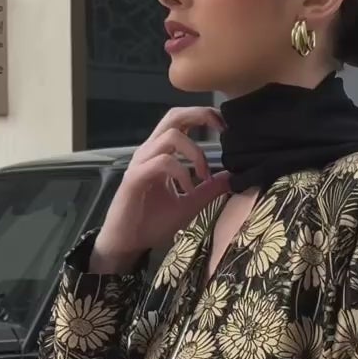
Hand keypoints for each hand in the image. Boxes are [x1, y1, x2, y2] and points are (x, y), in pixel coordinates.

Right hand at [89, 107, 229, 273]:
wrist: (126, 243)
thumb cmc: (152, 222)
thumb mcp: (189, 205)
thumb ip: (208, 191)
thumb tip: (231, 178)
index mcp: (161, 153)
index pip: (181, 120)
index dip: (204, 115)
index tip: (226, 127)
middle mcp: (150, 151)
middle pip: (174, 116)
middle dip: (200, 115)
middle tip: (222, 131)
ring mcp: (141, 163)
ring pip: (170, 136)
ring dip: (195, 152)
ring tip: (205, 176)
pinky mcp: (135, 178)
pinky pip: (162, 162)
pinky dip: (181, 172)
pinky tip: (189, 189)